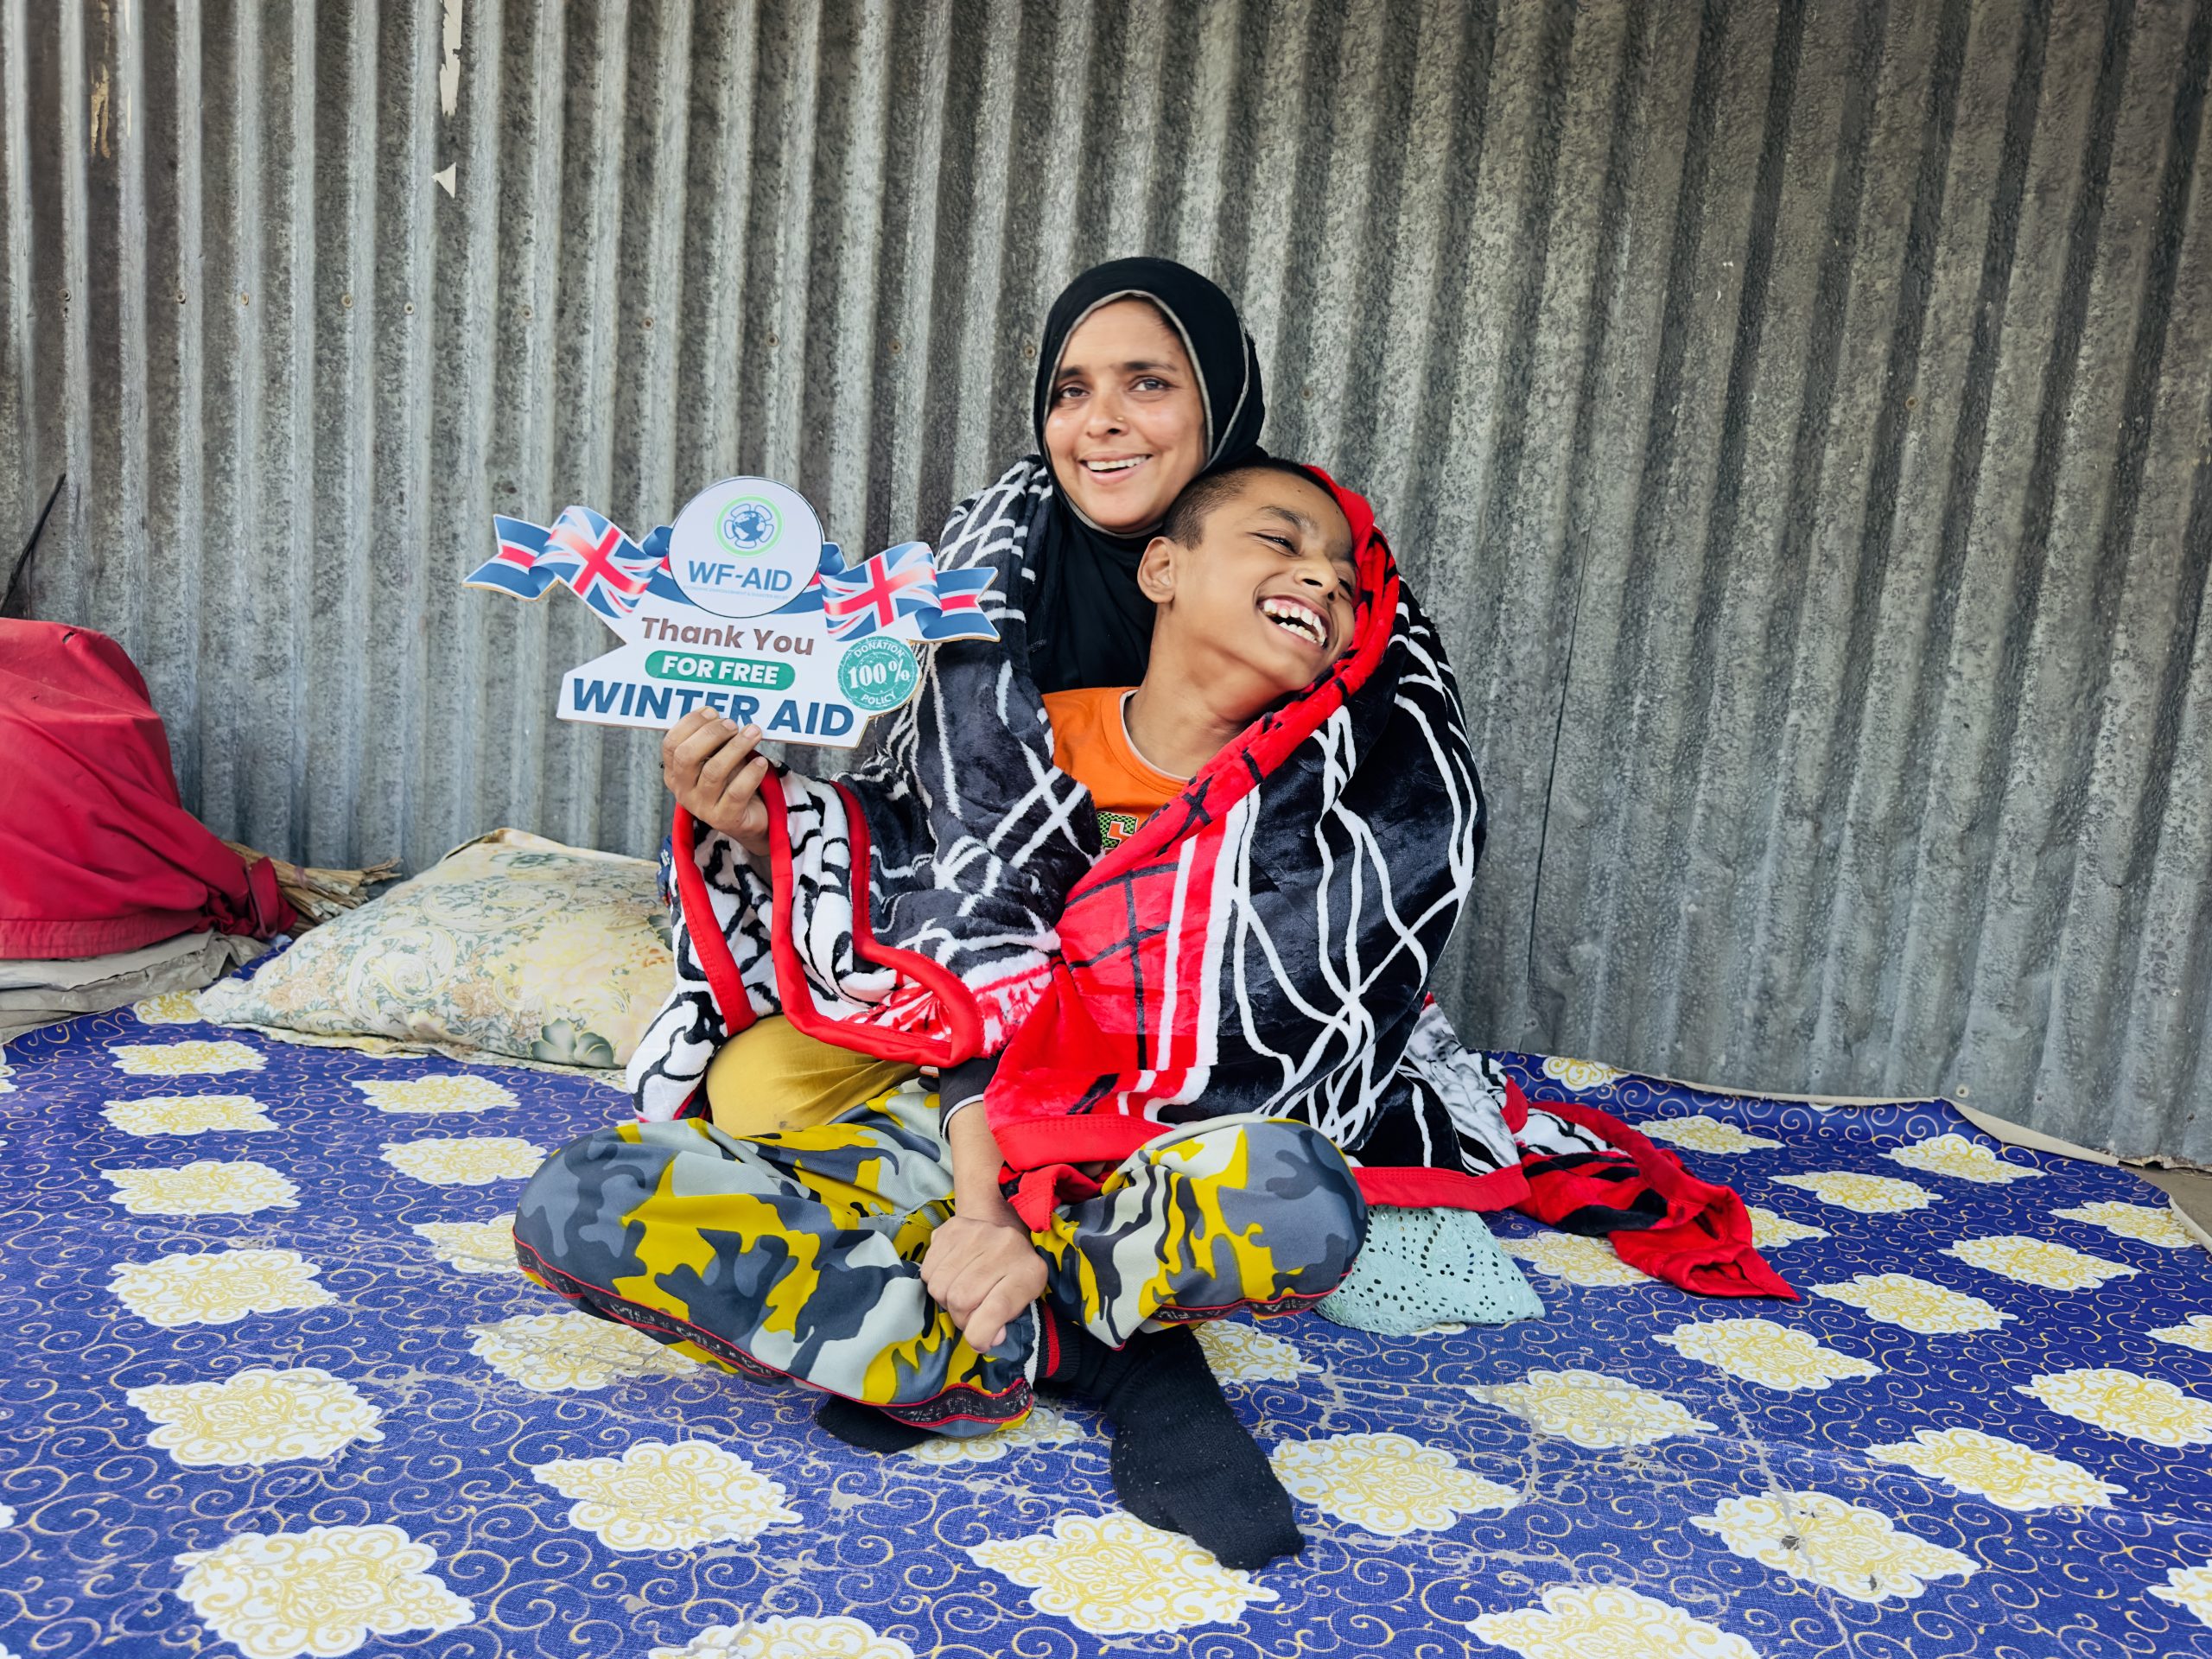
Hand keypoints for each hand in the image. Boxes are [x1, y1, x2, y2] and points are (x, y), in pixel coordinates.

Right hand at [662, 710, 770, 856]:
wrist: (749, 819)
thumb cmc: (732, 780)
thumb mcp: (718, 757)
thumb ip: (714, 739)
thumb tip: (720, 715)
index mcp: (675, 772)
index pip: (671, 744)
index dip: (690, 724)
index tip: (713, 711)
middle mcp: (683, 790)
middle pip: (687, 756)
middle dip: (711, 734)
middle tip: (733, 724)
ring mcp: (702, 807)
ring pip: (714, 772)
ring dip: (736, 747)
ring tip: (754, 733)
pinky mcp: (725, 818)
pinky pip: (737, 792)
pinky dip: (750, 773)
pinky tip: (761, 762)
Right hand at [920, 1213, 1046, 1350]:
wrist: (1000, 1226)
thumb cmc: (1012, 1271)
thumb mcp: (1021, 1298)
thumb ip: (1005, 1320)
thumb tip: (987, 1338)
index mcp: (1028, 1270)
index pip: (997, 1309)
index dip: (981, 1334)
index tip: (980, 1342)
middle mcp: (1004, 1247)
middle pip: (961, 1299)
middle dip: (961, 1318)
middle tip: (970, 1314)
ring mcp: (975, 1234)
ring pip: (939, 1287)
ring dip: (945, 1300)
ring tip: (960, 1292)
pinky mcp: (950, 1229)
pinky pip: (927, 1271)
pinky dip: (934, 1281)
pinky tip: (951, 1275)